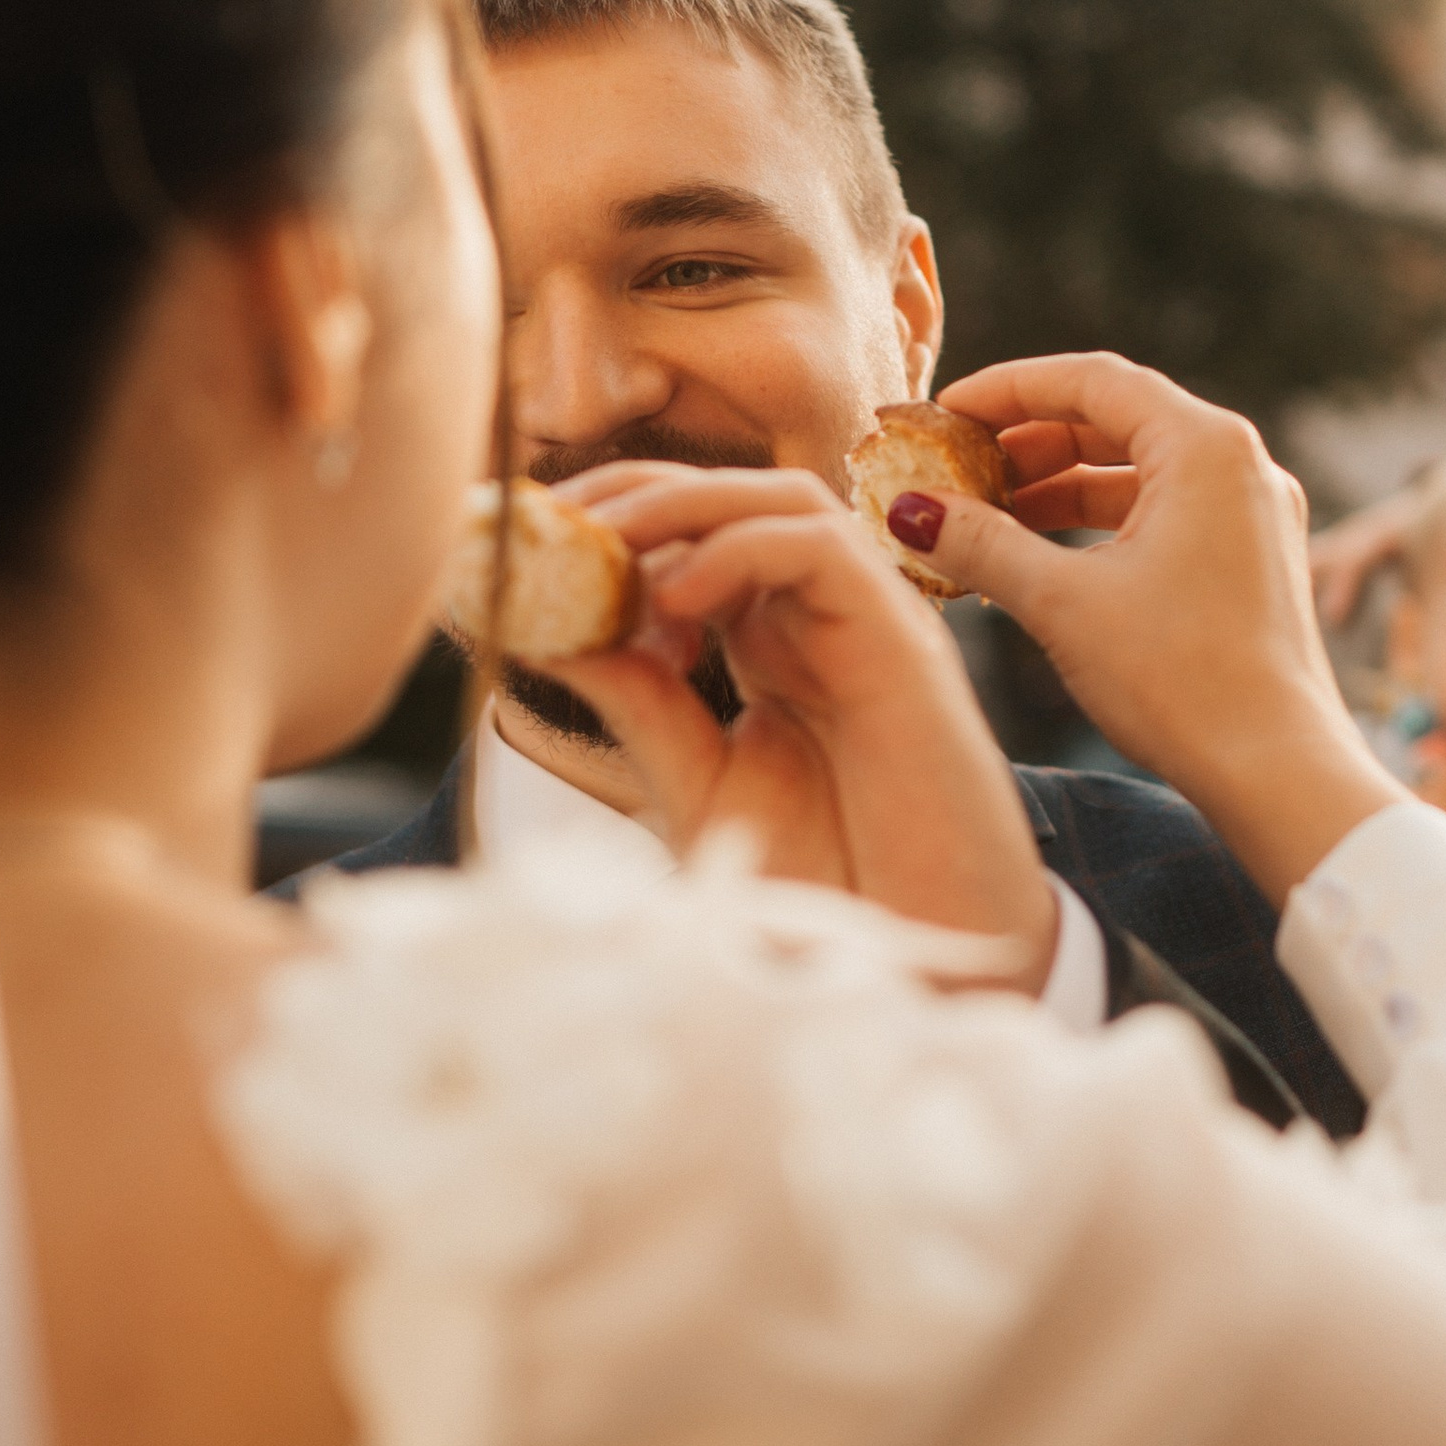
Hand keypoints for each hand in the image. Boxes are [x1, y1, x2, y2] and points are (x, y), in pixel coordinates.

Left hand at [543, 462, 1059, 986]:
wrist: (925, 953)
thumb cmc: (829, 883)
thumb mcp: (698, 787)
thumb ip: (637, 708)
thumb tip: (545, 631)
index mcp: (769, 646)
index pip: (690, 538)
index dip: (605, 522)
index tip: (520, 544)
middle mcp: (819, 619)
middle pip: (728, 497)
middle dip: (627, 492)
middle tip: (539, 518)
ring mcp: (865, 621)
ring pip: (779, 498)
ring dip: (679, 502)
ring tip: (597, 541)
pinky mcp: (904, 641)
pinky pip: (822, 547)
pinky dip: (739, 551)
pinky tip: (672, 601)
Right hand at [904, 355, 1405, 904]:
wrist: (1278, 773)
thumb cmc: (1182, 680)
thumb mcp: (1064, 604)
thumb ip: (982, 544)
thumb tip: (910, 511)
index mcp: (1206, 448)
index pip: (1091, 380)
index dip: (1007, 389)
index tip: (944, 412)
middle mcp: (1241, 465)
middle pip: (1115, 420)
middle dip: (1027, 443)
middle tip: (953, 467)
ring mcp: (1252, 514)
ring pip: (1137, 472)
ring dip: (1057, 489)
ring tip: (981, 519)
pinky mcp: (1251, 560)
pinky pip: (1162, 515)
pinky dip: (1097, 527)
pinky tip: (1038, 560)